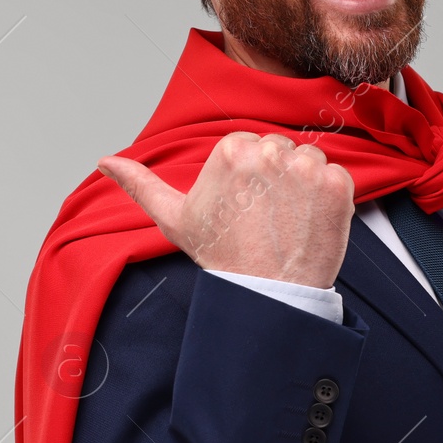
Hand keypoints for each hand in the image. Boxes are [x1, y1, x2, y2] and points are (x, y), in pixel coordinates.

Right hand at [97, 132, 354, 289]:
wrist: (265, 296)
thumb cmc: (220, 257)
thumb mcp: (174, 218)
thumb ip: (140, 183)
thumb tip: (104, 160)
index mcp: (232, 150)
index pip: (250, 146)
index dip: (248, 178)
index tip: (243, 207)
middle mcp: (270, 151)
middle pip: (280, 150)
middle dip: (276, 179)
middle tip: (264, 218)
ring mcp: (308, 169)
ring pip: (309, 160)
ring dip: (302, 186)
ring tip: (285, 221)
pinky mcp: (338, 186)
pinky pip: (337, 176)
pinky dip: (327, 199)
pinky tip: (307, 224)